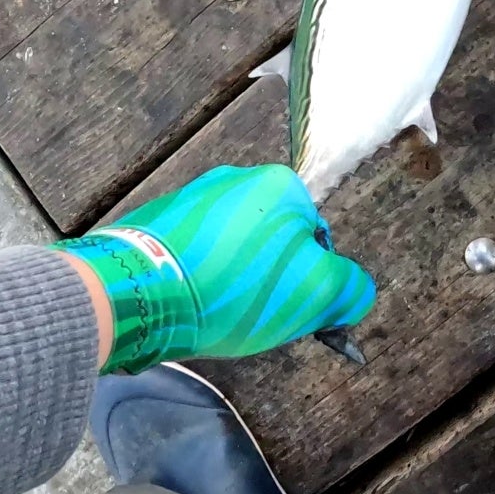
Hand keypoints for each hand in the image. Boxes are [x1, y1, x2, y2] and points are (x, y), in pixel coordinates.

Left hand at [56, 165, 375, 372]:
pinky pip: (193, 252)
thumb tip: (356, 293)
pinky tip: (188, 302)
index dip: (310, 283)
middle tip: (254, 315)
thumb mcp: (315, 294)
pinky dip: (197, 277)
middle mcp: (234, 178)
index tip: (289, 309)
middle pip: (274, 243)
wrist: (139, 291)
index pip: (316, 241)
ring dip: (232, 281)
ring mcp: (191, 197)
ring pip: (232, 249)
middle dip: (269, 281)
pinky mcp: (155, 219)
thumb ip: (349, 290)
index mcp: (280, 185)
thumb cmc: (236, 290)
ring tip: (217, 312)